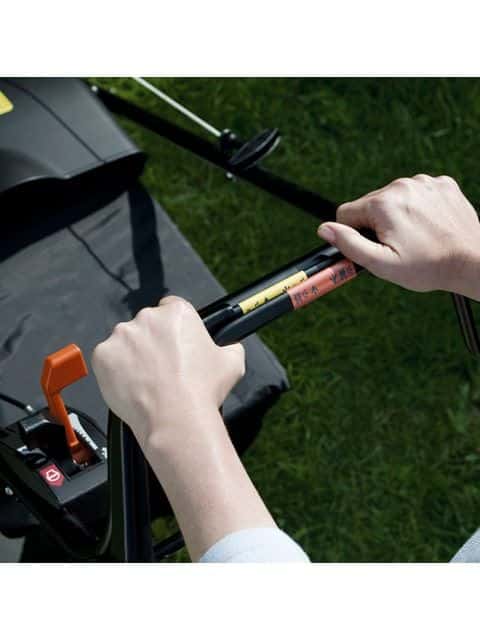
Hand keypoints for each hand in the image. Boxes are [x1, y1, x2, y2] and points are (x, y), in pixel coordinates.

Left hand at [92, 296, 244, 450]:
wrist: (176, 419)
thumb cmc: (201, 391)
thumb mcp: (232, 364)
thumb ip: (230, 347)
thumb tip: (231, 348)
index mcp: (178, 313)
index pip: (170, 308)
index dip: (173, 329)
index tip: (174, 345)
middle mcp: (148, 317)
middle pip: (146, 325)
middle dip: (151, 343)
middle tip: (162, 369)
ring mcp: (123, 335)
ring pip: (125, 342)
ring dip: (132, 357)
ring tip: (147, 382)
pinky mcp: (103, 354)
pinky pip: (107, 360)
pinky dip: (114, 371)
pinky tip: (131, 386)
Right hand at [317, 175, 479, 296]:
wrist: (472, 260)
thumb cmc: (426, 266)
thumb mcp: (381, 264)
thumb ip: (349, 245)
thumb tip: (325, 229)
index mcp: (383, 204)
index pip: (346, 213)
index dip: (354, 234)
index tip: (373, 246)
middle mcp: (402, 185)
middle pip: (370, 205)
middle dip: (376, 225)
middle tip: (397, 245)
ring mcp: (425, 182)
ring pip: (393, 198)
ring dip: (397, 216)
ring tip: (416, 237)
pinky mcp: (442, 184)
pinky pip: (417, 193)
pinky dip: (418, 208)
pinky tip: (429, 226)